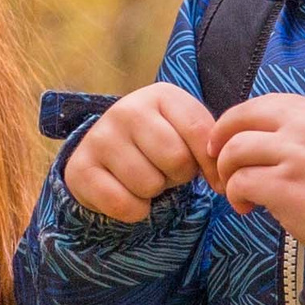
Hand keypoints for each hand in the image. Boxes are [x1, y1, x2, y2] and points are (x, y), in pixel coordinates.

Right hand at [61, 83, 222, 222]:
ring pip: (150, 185)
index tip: (213, 177)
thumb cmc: (159, 143)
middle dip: (178, 176)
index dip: (212, 165)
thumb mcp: (186, 134)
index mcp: (161, 94)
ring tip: (144, 176)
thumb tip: (224, 183)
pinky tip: (127, 192)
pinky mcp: (80, 168)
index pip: (200, 132)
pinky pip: (124, 205)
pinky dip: (134, 210)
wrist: (108, 153)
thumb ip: (210, 147)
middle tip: (165, 170)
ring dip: (154, 192)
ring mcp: (99, 137)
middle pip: (176, 160)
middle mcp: (126, 109)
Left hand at [208, 95, 304, 252]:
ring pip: (235, 152)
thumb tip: (267, 138)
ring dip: (228, 173)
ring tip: (237, 192)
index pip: (262, 104)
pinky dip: (236, 195)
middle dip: (220, 142)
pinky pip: (241, 183)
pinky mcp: (284, 186)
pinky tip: (246, 207)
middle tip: (218, 162)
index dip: (235, 120)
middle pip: (240, 121)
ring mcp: (293, 156)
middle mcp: (302, 128)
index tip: (225, 137)